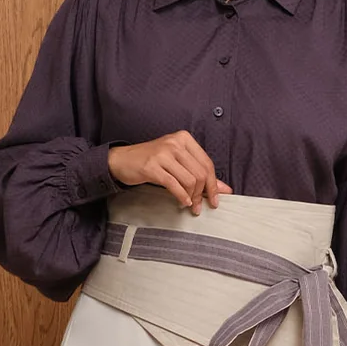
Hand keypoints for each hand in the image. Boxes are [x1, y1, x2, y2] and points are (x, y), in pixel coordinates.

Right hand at [108, 132, 233, 214]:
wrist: (122, 160)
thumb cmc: (152, 161)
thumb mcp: (177, 162)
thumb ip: (199, 172)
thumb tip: (224, 189)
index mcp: (184, 138)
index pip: (207, 163)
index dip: (214, 184)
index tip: (215, 199)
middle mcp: (175, 143)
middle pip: (200, 173)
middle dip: (203, 194)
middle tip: (201, 206)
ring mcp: (163, 154)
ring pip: (189, 180)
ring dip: (192, 197)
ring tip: (190, 205)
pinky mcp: (152, 166)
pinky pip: (174, 185)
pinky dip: (182, 197)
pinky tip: (182, 203)